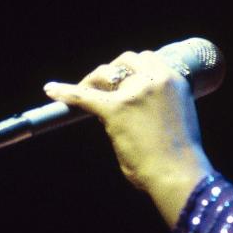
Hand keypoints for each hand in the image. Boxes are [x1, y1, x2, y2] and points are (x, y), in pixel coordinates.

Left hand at [43, 51, 213, 225]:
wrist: (179, 174)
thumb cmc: (181, 155)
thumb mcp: (179, 117)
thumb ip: (161, 104)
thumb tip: (138, 109)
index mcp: (175, 80)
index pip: (147, 59)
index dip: (132, 68)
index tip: (124, 79)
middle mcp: (155, 80)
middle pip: (125, 60)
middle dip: (112, 71)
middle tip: (102, 87)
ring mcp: (134, 93)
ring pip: (104, 74)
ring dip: (93, 81)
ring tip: (84, 93)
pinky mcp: (115, 109)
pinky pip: (83, 96)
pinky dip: (65, 92)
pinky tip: (52, 90)